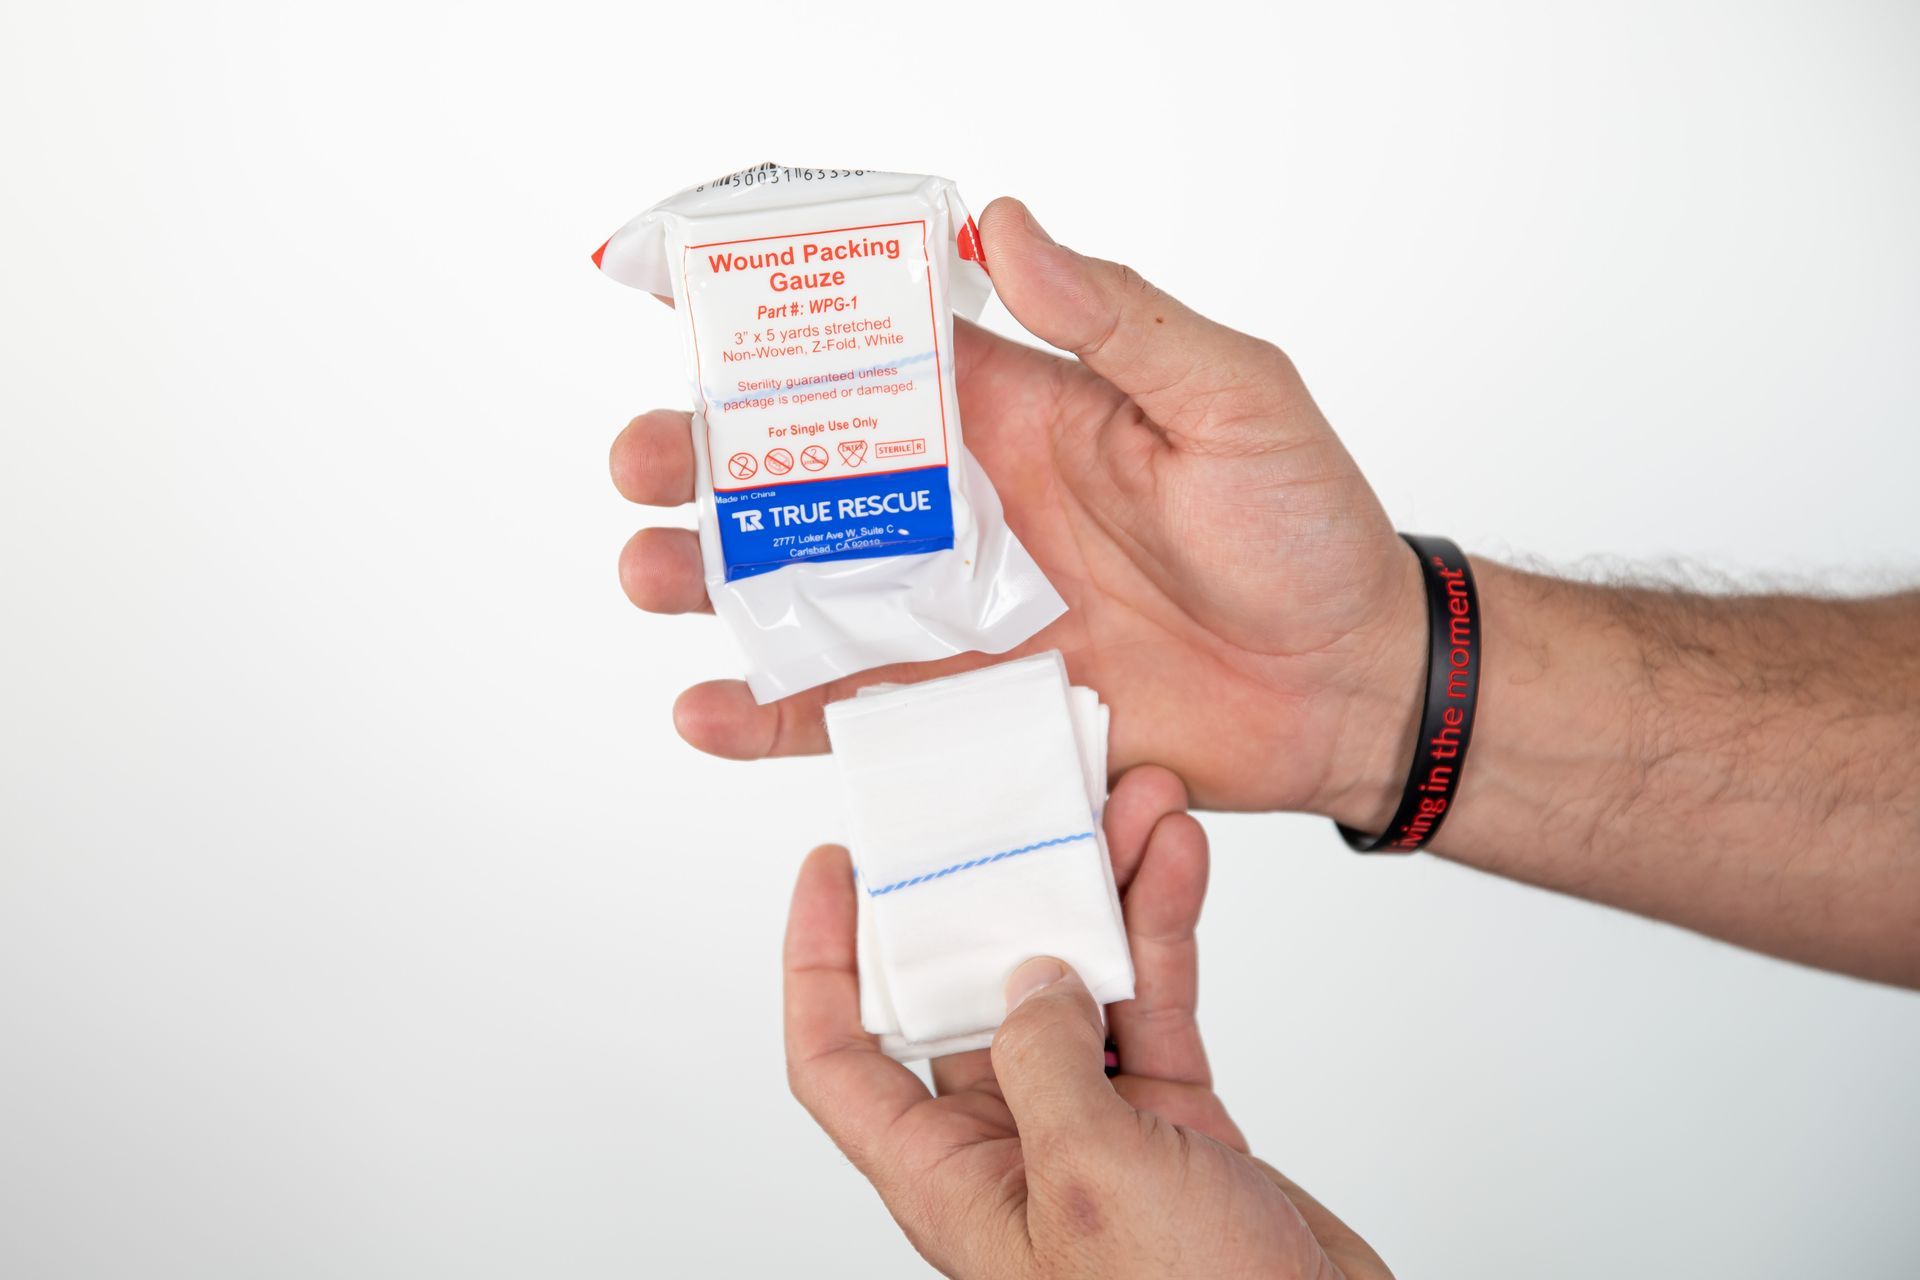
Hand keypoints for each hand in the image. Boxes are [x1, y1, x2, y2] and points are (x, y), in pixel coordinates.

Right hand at [613, 198, 1421, 820]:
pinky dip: (775, 718)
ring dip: (715, 582)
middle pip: (808, 479)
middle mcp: (969, 512)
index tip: (682, 307)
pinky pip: (855, 716)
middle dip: (710, 464)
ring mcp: (961, 617)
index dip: (781, 332)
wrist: (1345, 685)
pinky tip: (707, 709)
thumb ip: (1116, 319)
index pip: (877, 356)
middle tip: (643, 458)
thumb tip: (1004, 225)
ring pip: (806, 594)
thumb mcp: (1228, 397)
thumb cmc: (1304, 530)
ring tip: (650, 572)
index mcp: (1018, 415)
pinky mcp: (972, 711)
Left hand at [783, 766, 1391, 1277]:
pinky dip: (1163, 929)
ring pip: (1074, 981)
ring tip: (1128, 804)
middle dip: (995, 890)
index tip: (833, 867)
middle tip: (1015, 802)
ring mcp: (1092, 1127)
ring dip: (1098, 891)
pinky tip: (1175, 860)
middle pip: (969, 993)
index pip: (839, 1060)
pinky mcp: (1171, 1118)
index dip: (818, 961)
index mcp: (949, 1178)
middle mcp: (1008, 1146)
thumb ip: (1043, 1061)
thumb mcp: (1087, 1178)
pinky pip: (1153, 1001)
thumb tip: (1033, 978)